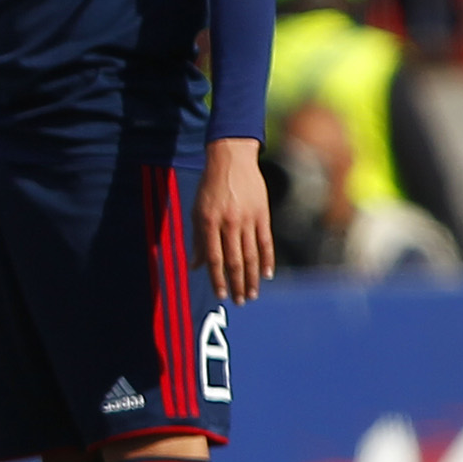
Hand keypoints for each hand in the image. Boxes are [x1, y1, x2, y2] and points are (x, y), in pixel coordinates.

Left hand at [196, 136, 273, 302]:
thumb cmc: (209, 187)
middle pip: (234, 260)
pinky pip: (265, 241)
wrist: (231, 160)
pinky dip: (267, 259)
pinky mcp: (262, 214)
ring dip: (252, 277)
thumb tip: (195, 266)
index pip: (214, 258)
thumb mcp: (196, 210)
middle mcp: (228, 223)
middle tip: (239, 301)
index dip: (217, 279)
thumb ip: (197, 239)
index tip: (220, 295)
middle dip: (236, 284)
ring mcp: (247, 219)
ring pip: (251, 255)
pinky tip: (267, 275)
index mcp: (208, 222)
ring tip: (252, 294)